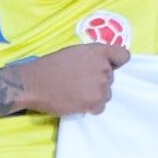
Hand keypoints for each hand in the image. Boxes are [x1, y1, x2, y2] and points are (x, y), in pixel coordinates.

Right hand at [11, 41, 125, 119]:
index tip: (106, 67)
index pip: (123, 56)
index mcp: (99, 51)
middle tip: (79, 81)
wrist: (34, 83)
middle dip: (98, 81)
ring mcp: (101, 85)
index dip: (115, 63)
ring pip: (106, 93)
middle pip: (111, 78)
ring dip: (95, 95)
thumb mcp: (75, 52)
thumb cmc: (51, 66)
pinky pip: (100, 107)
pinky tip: (76, 101)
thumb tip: (105, 66)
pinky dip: (90, 107)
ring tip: (76, 92)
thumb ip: (93, 57)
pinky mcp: (95, 101)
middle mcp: (103, 67)